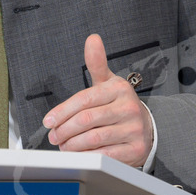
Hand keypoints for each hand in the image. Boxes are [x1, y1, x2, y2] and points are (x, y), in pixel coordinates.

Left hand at [42, 34, 154, 166]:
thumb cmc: (119, 104)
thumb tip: (92, 39)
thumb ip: (97, 63)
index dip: (63, 110)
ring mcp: (134, 129)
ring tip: (63, 145)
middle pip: (87, 119)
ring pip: (94, 138)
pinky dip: (87, 156)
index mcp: (119, 88)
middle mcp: (129, 107)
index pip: (85, 99)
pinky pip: (105, 154)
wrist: (146, 127)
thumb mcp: (108, 82)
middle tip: (54, 136)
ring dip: (72, 144)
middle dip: (64, 130)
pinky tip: (80, 154)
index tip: (48, 120)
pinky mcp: (135, 149)